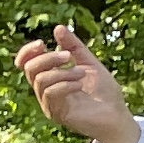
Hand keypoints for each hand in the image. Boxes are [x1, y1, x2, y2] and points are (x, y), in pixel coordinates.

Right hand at [18, 22, 135, 142]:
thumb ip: (74, 47)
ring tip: (82, 74)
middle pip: (30, 69)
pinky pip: (50, 93)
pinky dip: (65, 84)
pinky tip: (80, 85)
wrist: (118, 114)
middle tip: (68, 57)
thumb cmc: (105, 91)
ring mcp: (49, 103)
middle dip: (48, 58)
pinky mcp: (56, 114)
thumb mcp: (89, 62)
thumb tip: (58, 28)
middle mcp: (45, 90)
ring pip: (40, 80)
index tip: (41, 43)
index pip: (25, 63)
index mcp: (50, 76)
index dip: (27, 52)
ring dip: (62, 72)